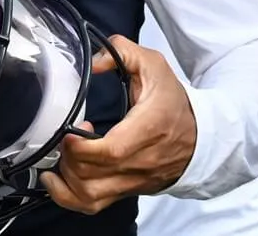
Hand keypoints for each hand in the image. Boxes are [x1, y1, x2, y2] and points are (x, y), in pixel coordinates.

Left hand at [40, 35, 195, 214]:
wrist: (199, 136)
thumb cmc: (172, 102)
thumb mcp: (153, 65)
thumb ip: (122, 52)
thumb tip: (95, 62)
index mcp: (147, 129)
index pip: (111, 151)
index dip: (81, 147)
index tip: (69, 131)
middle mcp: (140, 161)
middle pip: (93, 176)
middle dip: (68, 157)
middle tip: (65, 138)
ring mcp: (133, 180)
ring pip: (90, 196)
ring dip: (65, 179)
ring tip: (62, 157)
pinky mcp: (126, 190)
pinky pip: (93, 205)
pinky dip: (70, 197)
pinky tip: (58, 180)